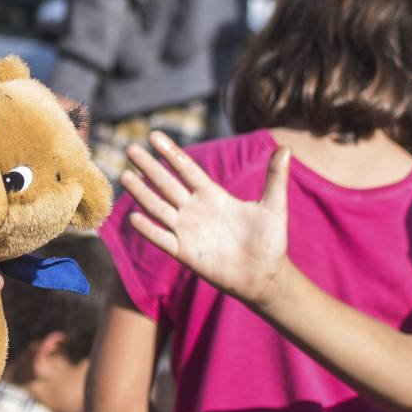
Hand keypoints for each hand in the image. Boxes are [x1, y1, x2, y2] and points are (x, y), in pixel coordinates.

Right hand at [121, 131, 290, 306]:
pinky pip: (162, 238)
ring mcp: (188, 231)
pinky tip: (133, 217)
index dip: (171, 153)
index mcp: (214, 195)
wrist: (265, 275)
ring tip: (125, 175)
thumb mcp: (274, 205)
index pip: (187, 169)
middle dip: (149, 167)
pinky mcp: (185, 253)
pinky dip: (148, 229)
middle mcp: (196, 210)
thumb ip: (275, 177)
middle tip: (130, 149)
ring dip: (142, 193)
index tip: (154, 135)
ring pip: (159, 208)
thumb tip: (286, 147)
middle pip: (167, 184)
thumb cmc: (270, 240)